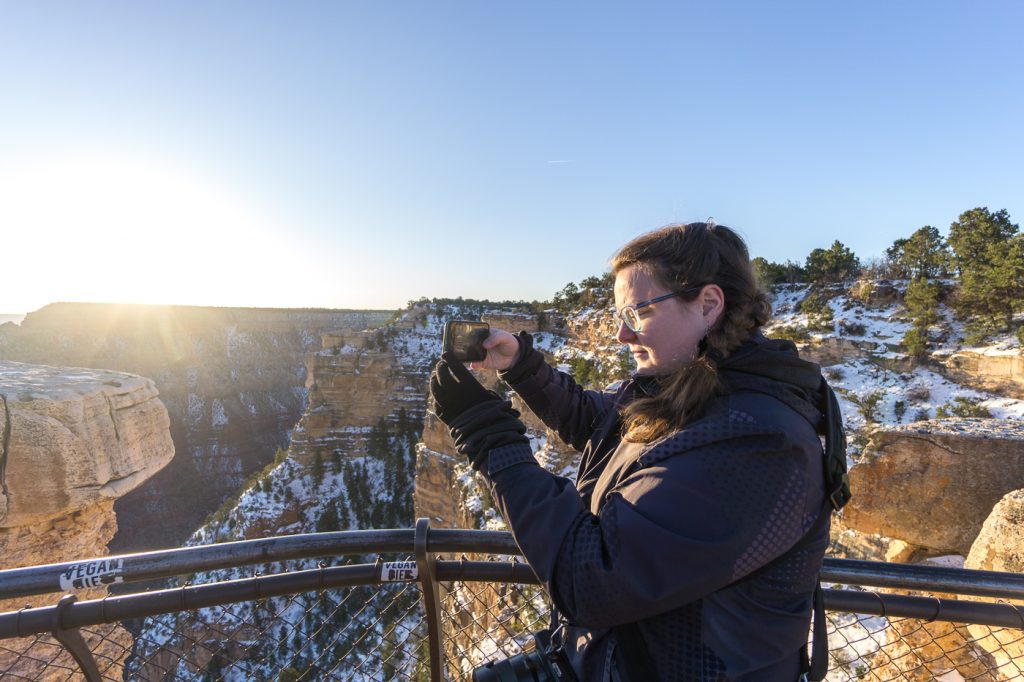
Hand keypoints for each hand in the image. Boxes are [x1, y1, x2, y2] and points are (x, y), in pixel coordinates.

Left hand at [430, 352, 528, 469]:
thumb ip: (476, 386)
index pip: (454, 364)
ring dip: (434, 379)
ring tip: (435, 377)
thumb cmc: (491, 413)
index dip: (449, 357)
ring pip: (435, 387)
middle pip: (442, 374)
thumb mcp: (489, 397)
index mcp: (468, 384)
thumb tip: (472, 382)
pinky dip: (436, 395)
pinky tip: (437, 393)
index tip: (446, 354)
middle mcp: (454, 391)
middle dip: (440, 367)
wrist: (483, 433)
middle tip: (441, 365)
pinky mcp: (442, 413)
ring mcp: (446, 402)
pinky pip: (436, 401)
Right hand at [469, 329, 519, 370]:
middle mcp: (481, 343)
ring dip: (470, 356)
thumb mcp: (505, 337)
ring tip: (469, 357)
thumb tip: (485, 345)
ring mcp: (482, 353)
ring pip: (473, 354)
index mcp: (485, 334)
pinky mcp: (483, 362)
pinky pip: (477, 363)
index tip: (468, 338)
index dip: (471, 335)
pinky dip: (474, 364)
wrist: (514, 355)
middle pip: (472, 344)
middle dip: (468, 347)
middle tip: (468, 349)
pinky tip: (474, 365)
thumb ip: (496, 338)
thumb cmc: (509, 342)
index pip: (475, 333)